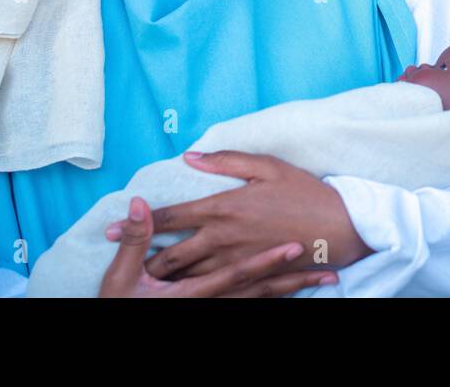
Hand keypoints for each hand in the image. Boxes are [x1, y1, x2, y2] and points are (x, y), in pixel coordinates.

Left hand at [103, 152, 374, 281]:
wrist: (341, 228)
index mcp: (224, 207)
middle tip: (117, 264)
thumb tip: (191, 157)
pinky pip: (213, 288)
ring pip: (187, 276)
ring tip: (139, 281)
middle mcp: (223, 238)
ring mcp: (235, 262)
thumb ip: (226, 160)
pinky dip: (192, 290)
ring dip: (161, 279)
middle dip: (141, 260)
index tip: (108, 227)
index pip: (171, 217)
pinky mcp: (249, 277)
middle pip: (171, 255)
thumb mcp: (268, 166)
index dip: (137, 221)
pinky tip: (180, 292)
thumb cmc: (306, 193)